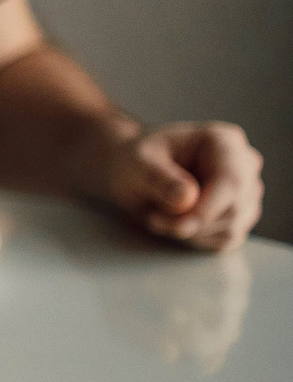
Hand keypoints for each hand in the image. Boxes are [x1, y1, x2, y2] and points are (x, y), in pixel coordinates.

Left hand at [101, 121, 265, 250]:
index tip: (175, 225)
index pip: (231, 182)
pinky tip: (176, 222)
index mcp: (225, 141)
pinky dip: (197, 239)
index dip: (205, 210)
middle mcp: (244, 165)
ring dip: (190, 233)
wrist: (135, 172)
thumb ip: (160, 179)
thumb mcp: (137, 164)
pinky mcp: (240, 216)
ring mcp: (246, 192)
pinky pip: (225, 240)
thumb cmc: (136, 161)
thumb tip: (187, 199)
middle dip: (190, 223)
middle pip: (233, 210)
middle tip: (153, 218)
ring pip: (230, 229)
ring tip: (159, 215)